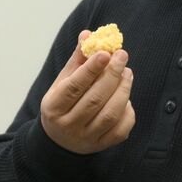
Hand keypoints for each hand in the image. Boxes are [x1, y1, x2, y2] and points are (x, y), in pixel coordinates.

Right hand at [38, 32, 134, 153]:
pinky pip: (120, 130)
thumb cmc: (62, 103)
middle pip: (94, 100)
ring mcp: (86, 138)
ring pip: (110, 114)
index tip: (105, 52)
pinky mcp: (101, 146)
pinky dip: (128, 112)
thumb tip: (88, 35)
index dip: (90, 70)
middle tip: (122, 56)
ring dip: (123, 90)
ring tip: (128, 72)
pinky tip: (126, 98)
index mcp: (53, 107)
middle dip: (112, 75)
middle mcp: (68, 125)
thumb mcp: (62, 82)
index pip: (73, 87)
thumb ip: (76, 61)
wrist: (59, 141)